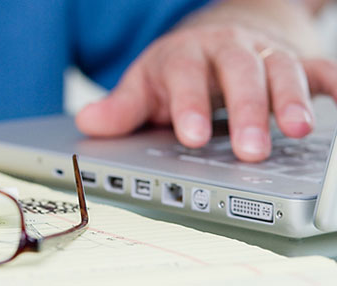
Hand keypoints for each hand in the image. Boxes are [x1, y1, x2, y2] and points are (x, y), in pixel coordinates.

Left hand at [75, 4, 336, 161]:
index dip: (188, 104)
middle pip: (238, 73)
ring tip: (297, 130)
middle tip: (249, 151)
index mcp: (184, 55)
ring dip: (290, 99)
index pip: (185, 76)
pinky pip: (318, 70)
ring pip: (280, 70)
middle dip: (245, 110)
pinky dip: (332, 84)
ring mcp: (262, 53)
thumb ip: (121, 107)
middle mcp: (226, 50)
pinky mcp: (294, 61)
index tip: (191, 137)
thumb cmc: (178, 68)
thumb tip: (87, 123)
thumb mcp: (144, 84)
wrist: (217, 35)